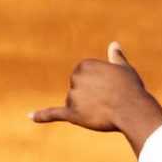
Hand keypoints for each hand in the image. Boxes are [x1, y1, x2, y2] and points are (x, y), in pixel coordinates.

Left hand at [30, 42, 161, 147]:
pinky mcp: (72, 114)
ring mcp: (72, 96)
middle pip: (77, 91)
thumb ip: (115, 58)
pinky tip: (29, 116)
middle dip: (89, 98)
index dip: (97, 86)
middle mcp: (75, 78)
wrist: (132, 110)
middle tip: (107, 100)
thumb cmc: (130, 89)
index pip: (83, 78)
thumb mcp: (123, 69)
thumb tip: (113, 45)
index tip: (109, 87)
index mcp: (84, 65)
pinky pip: (53, 114)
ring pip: (74, 106)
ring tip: (103, 110)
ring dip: (85, 110)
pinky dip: (41, 116)